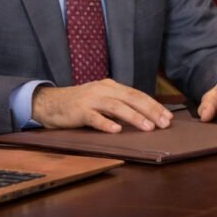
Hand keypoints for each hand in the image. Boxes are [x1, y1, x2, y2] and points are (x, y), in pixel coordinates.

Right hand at [32, 79, 172, 132]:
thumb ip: (118, 105)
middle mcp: (103, 90)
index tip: (168, 116)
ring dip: (134, 117)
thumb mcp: (101, 100)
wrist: (48, 102)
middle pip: (131, 98)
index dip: (153, 105)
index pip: (137, 94)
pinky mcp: (78, 111)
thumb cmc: (79, 104)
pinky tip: (116, 130)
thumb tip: (143, 117)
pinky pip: (93, 117)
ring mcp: (90, 100)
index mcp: (111, 87)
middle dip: (150, 110)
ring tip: (148, 127)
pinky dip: (105, 123)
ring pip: (116, 106)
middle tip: (164, 123)